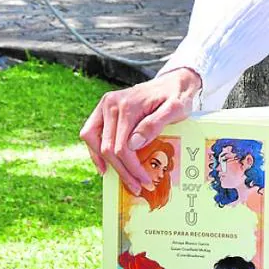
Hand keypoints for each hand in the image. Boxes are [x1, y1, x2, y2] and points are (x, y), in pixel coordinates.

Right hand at [80, 68, 201, 192]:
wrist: (173, 82)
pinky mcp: (103, 109)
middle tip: (137, 187)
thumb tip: (133, 145)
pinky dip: (95, 150)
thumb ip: (154, 125)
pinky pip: (91, 133)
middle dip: (121, 171)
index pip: (121, 146)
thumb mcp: (175, 109)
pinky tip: (105, 164)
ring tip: (117, 178)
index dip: (131, 168)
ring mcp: (104, 106)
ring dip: (103, 162)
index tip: (145, 181)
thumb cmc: (177, 96)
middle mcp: (110, 104)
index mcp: (126, 106)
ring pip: (91, 140)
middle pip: (107, 147)